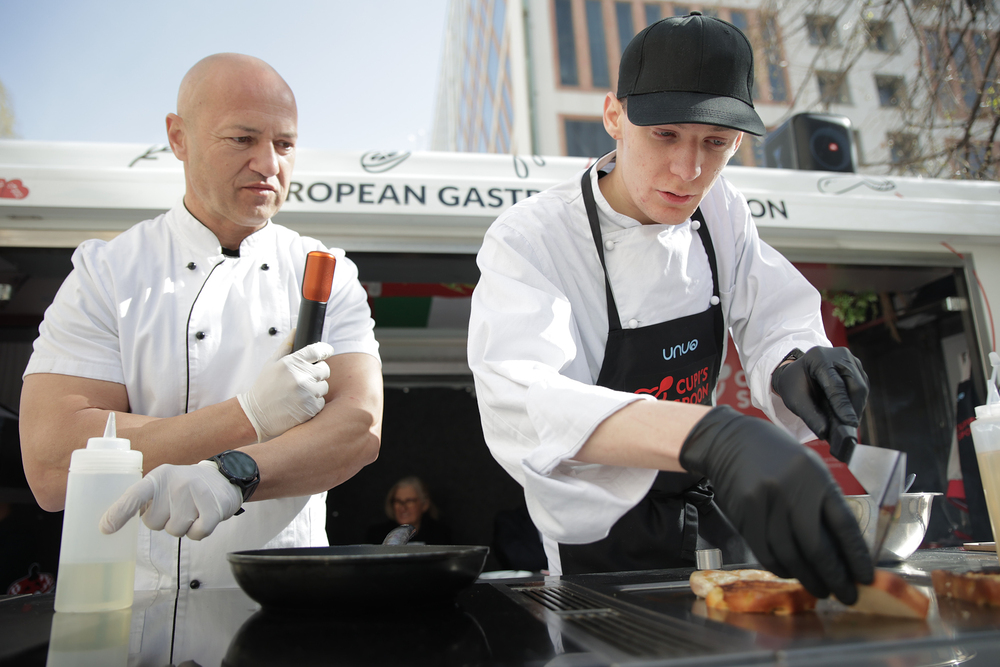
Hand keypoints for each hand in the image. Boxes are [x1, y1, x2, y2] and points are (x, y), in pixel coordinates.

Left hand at [100, 461, 242, 539]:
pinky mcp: (213, 507)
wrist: (224, 477)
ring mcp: (195, 494)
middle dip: (164, 522)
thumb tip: (106, 526)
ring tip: (193, 510)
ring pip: (175, 531)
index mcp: (158, 477)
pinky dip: (199, 532)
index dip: (118, 512)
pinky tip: (204, 517)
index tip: (105, 528)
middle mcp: (175, 483)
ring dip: (183, 527)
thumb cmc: (186, 487)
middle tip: (178, 507)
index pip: (135, 495)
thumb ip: (141, 501)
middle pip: (154, 524)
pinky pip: (196, 534)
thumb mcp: (163, 484)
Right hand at [237, 333, 333, 441]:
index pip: (317, 350)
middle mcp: (300, 377)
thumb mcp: (271, 363)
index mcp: (291, 363)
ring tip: (299, 393)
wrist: (256, 414)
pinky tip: (300, 403)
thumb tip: (296, 330)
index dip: (325, 349)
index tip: (327, 351)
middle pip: (325, 369)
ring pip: (324, 386)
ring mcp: (306, 393)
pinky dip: (313, 403)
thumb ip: (286, 346)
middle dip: (317, 372)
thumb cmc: (264, 387)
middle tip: (305, 378)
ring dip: (316, 389)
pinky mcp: (310, 408)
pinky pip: (321, 402)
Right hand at [680, 405, 872, 602]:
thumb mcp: (809, 468)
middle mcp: (792, 491)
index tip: (866, 578)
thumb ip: (825, 501)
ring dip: (808, 578)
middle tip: (846, 595)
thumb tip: (844, 548)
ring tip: (820, 590)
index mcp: (816, 478)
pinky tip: (792, 573)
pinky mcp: (744, 515)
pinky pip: (765, 552)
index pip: (844, 525)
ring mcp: (765, 504)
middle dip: (835, 577)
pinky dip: (781, 569)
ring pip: (790, 555)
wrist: (730, 441)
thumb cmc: (776, 455)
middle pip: (818, 547)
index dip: (857, 557)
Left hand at [771, 346, 868, 441]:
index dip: (843, 406)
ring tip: (849, 425)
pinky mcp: (857, 368)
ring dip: (856, 408)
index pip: (836, 385)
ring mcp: (850, 360)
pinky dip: (856, 403)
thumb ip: (810, 415)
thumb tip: (824, 433)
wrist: (797, 371)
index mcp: (819, 357)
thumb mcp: (795, 400)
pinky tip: (849, 415)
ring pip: (862, 388)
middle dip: (854, 409)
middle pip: (855, 385)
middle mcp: (839, 354)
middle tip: (850, 429)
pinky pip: (862, 388)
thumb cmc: (794, 384)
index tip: (850, 424)